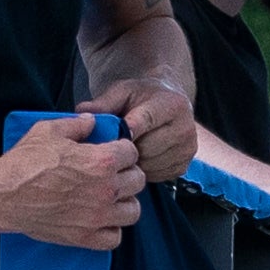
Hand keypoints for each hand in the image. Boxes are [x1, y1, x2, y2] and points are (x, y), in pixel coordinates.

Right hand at [0, 108, 146, 246]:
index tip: (115, 152)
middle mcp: (106, 189)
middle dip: (128, 173)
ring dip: (125, 202)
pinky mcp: (85, 237)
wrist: (5, 195)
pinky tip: (101, 220)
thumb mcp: (50, 131)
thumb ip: (76, 125)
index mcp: (102, 161)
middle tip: (114, 173)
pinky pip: (114, 238)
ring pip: (132, 211)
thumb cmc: (25, 163)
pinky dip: (111, 230)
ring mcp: (98, 216)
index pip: (131, 152)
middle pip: (138, 181)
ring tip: (111, 197)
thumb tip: (91, 122)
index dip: (123, 150)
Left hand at [103, 81, 202, 195]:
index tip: (113, 135)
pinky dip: (143, 170)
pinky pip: (155, 176)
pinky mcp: (183, 166)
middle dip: (126, 147)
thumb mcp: (122, 92)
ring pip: (149, 165)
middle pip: (146, 147)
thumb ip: (103, 102)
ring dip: (133, 161)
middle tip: (113, 144)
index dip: (127, 129)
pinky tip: (138, 157)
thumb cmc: (141, 97)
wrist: (165, 103)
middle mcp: (185, 127)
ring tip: (126, 149)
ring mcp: (187, 149)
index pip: (147, 119)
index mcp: (171, 104)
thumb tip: (81, 112)